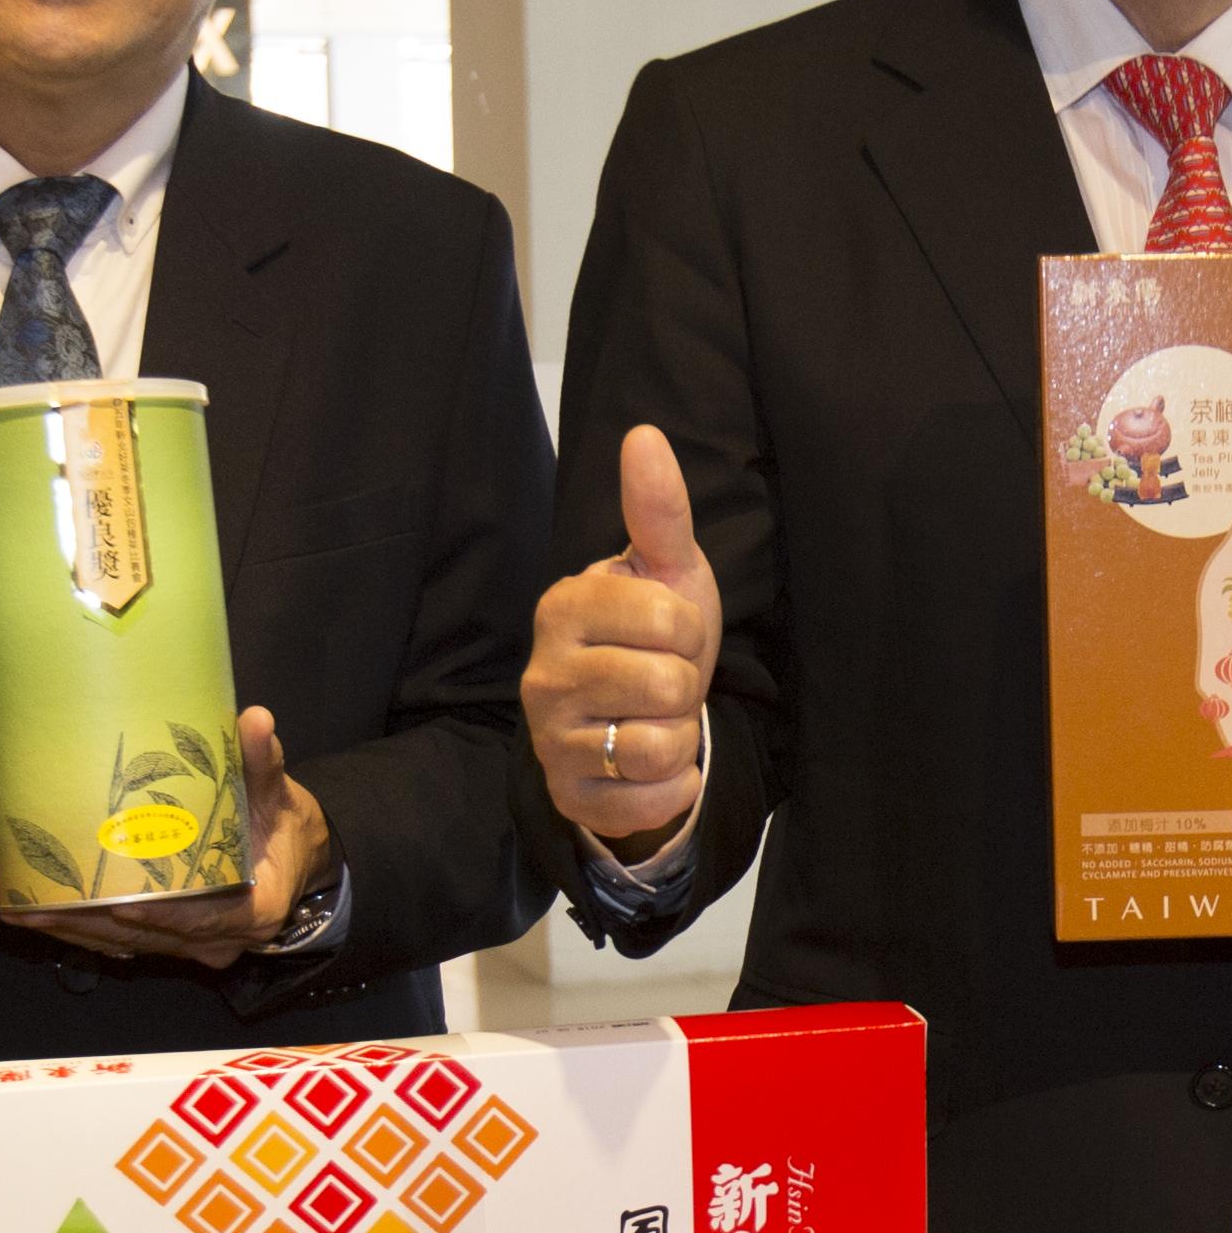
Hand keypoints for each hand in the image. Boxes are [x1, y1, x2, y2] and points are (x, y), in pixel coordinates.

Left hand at [21, 709, 326, 967]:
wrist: (292, 860)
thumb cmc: (282, 826)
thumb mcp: (279, 796)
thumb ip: (263, 764)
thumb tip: (256, 720)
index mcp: (255, 910)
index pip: (207, 920)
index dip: (165, 916)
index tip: (121, 905)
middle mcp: (222, 939)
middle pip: (152, 939)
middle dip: (93, 926)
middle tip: (37, 906)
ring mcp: (195, 946)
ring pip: (132, 947)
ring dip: (77, 932)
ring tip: (23, 911)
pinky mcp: (173, 943)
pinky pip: (126, 945)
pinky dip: (85, 933)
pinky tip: (42, 918)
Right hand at [525, 425, 719, 858]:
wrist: (634, 718)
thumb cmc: (651, 634)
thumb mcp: (667, 570)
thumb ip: (658, 510)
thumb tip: (644, 434)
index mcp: (564, 606)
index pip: (669, 620)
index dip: (689, 630)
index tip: (668, 632)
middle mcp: (542, 673)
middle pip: (666, 686)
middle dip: (684, 687)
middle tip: (661, 682)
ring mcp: (549, 739)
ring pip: (658, 747)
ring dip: (678, 738)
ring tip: (653, 720)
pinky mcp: (569, 796)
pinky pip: (651, 798)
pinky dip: (672, 786)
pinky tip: (650, 764)